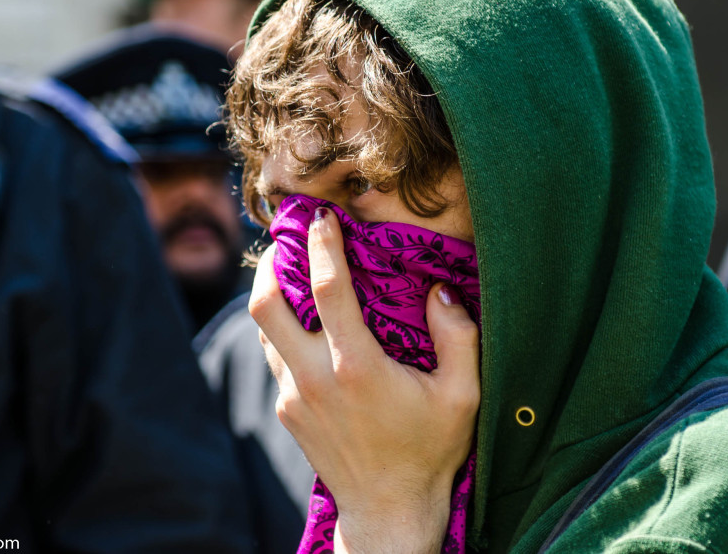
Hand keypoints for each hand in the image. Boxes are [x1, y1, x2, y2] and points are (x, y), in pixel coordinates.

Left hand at [249, 207, 480, 552]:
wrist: (389, 510)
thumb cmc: (431, 450)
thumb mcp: (464, 395)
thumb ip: (459, 336)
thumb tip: (440, 289)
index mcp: (357, 367)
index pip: (327, 289)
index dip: (323, 245)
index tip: (323, 217)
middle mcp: (315, 377)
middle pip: (266, 304)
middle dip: (270, 262)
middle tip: (286, 238)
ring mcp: (295, 395)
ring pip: (263, 329)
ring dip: (270, 292)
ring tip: (288, 267)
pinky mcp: (287, 409)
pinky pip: (274, 355)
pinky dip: (279, 326)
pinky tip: (300, 317)